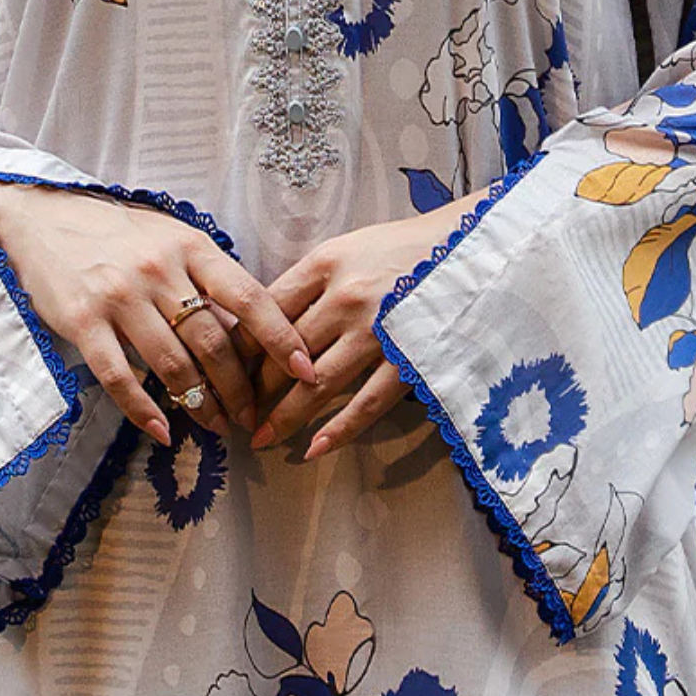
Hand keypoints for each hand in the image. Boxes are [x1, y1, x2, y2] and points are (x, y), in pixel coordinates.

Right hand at [0, 179, 318, 448]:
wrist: (46, 215)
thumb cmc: (120, 232)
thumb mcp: (171, 238)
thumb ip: (206, 277)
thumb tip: (249, 329)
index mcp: (191, 246)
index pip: (248, 296)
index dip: (282, 337)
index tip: (306, 370)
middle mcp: (159, 270)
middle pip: (213, 340)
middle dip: (240, 386)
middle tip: (253, 416)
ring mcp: (120, 297)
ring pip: (172, 363)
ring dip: (200, 403)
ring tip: (217, 427)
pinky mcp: (83, 321)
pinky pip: (120, 376)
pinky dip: (144, 410)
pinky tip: (163, 432)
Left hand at [244, 190, 492, 460]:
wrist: (471, 246)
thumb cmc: (404, 246)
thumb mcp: (349, 247)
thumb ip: (311, 280)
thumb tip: (267, 319)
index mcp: (325, 262)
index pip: (266, 309)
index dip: (241, 344)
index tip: (224, 368)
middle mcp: (346, 296)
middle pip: (284, 352)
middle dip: (255, 388)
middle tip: (235, 413)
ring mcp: (377, 331)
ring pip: (316, 384)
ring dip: (284, 417)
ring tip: (262, 437)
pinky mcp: (408, 359)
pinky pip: (365, 404)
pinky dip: (337, 431)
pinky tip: (313, 449)